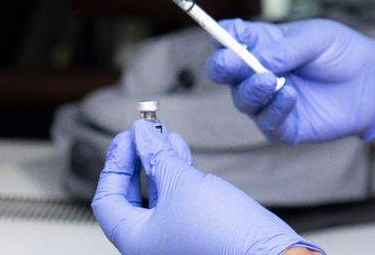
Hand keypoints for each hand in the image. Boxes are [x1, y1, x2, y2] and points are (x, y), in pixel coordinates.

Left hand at [91, 120, 321, 254]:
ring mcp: (173, 238)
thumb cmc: (221, 230)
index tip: (129, 136)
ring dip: (159, 162)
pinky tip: (181, 151)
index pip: (107, 199)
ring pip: (155, 196)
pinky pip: (176, 200)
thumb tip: (140, 134)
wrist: (267, 254)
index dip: (115, 163)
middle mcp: (149, 244)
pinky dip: (176, 174)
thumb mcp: (183, 183)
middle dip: (137, 160)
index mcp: (134, 241)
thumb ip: (157, 155)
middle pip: (130, 197)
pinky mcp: (195, 231)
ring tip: (164, 133)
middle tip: (143, 132)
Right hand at [205, 18, 374, 144]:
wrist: (374, 83)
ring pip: (242, 99)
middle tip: (230, 62)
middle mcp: (260, 72)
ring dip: (252, 89)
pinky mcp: (285, 126)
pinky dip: (274, 109)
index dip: (222, 35)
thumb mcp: (317, 38)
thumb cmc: (344, 53)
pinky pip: (268, 122)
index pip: (232, 38)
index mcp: (265, 44)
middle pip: (225, 72)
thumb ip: (285, 49)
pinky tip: (289, 96)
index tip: (221, 34)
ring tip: (271, 79)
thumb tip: (254, 61)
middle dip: (223, 66)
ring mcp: (269, 101)